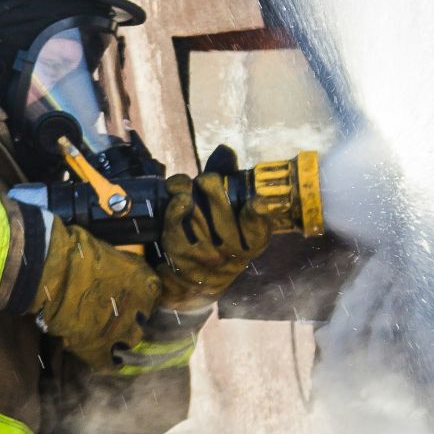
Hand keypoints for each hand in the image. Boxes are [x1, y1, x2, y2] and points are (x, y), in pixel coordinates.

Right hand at [33, 219, 161, 370]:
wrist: (53, 272)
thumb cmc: (75, 252)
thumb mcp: (108, 251)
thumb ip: (119, 264)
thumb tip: (115, 268)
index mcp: (143, 280)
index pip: (153, 292)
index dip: (142, 295)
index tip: (133, 296)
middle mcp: (138, 307)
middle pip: (143, 318)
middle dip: (133, 318)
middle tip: (118, 314)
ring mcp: (120, 330)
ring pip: (131, 340)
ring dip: (123, 338)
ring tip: (110, 335)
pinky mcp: (98, 348)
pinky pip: (108, 362)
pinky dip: (108, 362)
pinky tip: (106, 360)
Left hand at [152, 173, 270, 310]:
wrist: (194, 282)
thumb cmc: (218, 239)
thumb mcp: (233, 217)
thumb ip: (229, 183)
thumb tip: (224, 151)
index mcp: (253, 241)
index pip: (259, 227)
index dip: (257, 214)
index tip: (254, 203)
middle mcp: (231, 252)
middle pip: (221, 208)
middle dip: (210, 184)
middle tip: (205, 181)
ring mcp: (205, 257)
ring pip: (195, 213)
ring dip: (186, 191)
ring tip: (183, 185)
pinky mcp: (180, 257)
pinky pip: (175, 228)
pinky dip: (174, 208)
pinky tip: (176, 199)